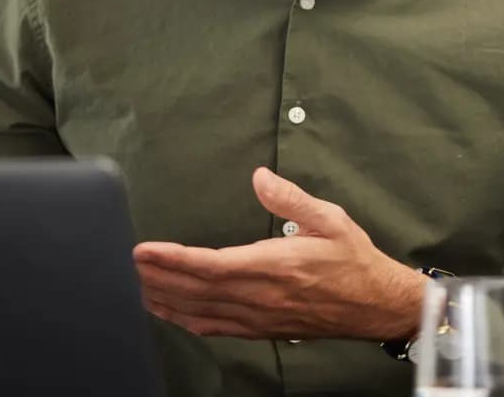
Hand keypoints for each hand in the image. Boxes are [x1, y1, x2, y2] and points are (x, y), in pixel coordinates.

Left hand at [133, 167, 425, 340]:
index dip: (173, 260)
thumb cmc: (353, 260)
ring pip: (201, 313)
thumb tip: (260, 176)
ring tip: (136, 287)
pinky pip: (217, 329)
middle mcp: (261, 297)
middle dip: (157, 279)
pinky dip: (187, 321)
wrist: (377, 304)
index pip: (211, 266)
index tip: (143, 251)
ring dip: (165, 300)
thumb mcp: (328, 218)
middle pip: (196, 292)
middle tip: (126, 265)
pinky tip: (170, 314)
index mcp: (273, 266)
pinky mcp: (263, 329)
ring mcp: (259, 317)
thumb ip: (290, 198)